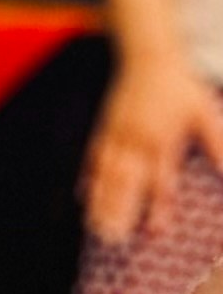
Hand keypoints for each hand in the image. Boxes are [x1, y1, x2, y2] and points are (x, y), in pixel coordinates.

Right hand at [81, 52, 222, 245]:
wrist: (149, 54)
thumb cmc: (181, 86)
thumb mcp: (205, 112)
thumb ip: (216, 144)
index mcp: (162, 138)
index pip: (160, 181)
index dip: (159, 208)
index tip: (155, 233)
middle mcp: (136, 139)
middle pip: (126, 182)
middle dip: (119, 212)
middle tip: (112, 239)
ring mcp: (117, 133)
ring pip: (107, 173)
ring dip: (101, 201)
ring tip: (95, 226)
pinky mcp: (106, 127)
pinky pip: (95, 156)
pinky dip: (89, 177)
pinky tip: (84, 196)